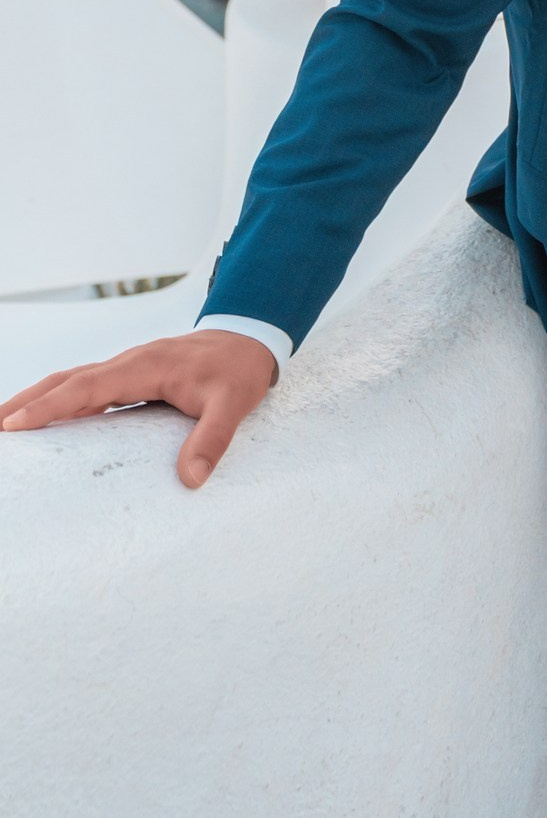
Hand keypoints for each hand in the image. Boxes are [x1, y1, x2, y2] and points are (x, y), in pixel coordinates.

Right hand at [0, 329, 278, 487]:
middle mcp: (128, 363)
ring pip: (72, 381)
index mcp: (144, 366)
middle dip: (26, 402)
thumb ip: (213, 439)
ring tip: (4, 422)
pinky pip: (87, 386)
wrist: (250, 338)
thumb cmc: (238, 370)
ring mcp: (128, 367)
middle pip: (67, 380)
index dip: (48, 406)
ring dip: (37, 399)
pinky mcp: (132, 375)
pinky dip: (59, 399)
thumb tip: (191, 479)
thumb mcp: (234, 403)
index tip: (13, 424)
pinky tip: (45, 417)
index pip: (86, 387)